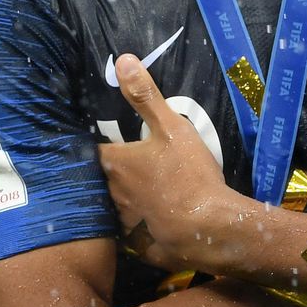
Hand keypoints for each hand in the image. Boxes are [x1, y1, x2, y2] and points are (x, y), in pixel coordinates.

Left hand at [99, 53, 237, 271]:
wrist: (211, 229)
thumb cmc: (189, 175)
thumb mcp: (171, 128)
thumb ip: (145, 96)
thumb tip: (122, 61)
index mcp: (115, 163)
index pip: (96, 149)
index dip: (104, 143)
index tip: (113, 139)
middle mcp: (111, 193)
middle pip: (106, 178)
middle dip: (117, 171)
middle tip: (136, 164)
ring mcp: (123, 222)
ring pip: (118, 205)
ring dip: (128, 198)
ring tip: (147, 192)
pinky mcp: (138, 245)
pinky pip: (134, 232)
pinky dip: (142, 225)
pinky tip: (157, 221)